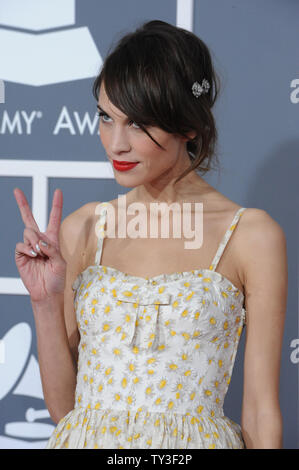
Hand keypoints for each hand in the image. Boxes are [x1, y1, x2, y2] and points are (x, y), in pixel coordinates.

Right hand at [14, 188, 66, 302]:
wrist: (46, 292)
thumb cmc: (57, 278)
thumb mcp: (61, 262)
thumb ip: (52, 249)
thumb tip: (39, 242)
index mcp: (52, 240)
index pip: (54, 219)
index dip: (56, 205)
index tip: (58, 191)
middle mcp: (39, 240)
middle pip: (29, 218)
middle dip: (22, 203)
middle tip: (16, 190)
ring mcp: (29, 247)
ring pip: (28, 232)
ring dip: (35, 241)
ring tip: (40, 253)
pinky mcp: (21, 255)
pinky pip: (21, 245)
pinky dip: (28, 249)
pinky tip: (33, 255)